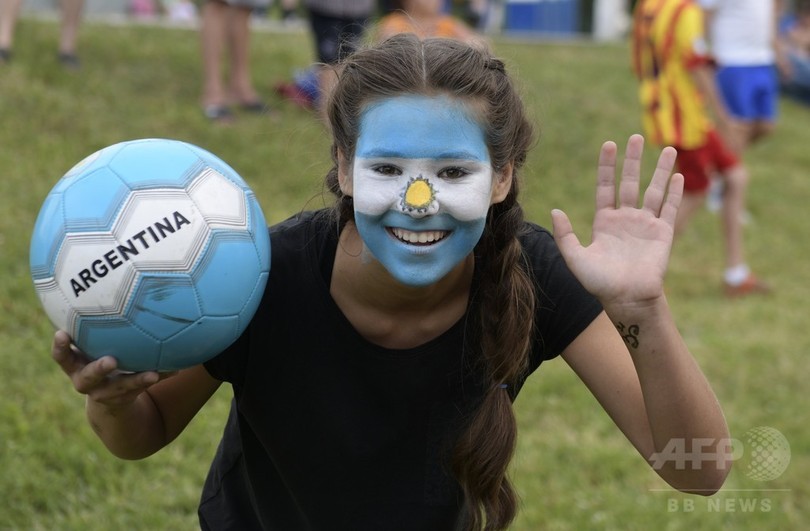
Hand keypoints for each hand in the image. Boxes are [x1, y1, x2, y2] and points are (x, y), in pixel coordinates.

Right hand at [51, 330, 171, 409]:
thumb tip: (115, 282)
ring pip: (121, 388)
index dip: (60, 347)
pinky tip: (177, 367)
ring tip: (152, 374)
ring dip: (137, 381)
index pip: (62, 355)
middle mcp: (87, 381)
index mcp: (76, 364)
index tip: (62, 333)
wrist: (110, 399)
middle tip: (111, 360)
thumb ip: (94, 323)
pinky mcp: (127, 398)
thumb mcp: (92, 344)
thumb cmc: (99, 356)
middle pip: (88, 377)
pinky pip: (145, 387)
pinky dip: (161, 375)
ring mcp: (106, 393)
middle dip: (98, 369)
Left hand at [551, 134, 682, 308]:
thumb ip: (565, 235)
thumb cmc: (599, 282)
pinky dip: (674, 192)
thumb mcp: (575, 257)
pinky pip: (669, 208)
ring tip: (668, 148)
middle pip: (630, 182)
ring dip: (661, 170)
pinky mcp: (663, 234)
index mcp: (604, 222)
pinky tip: (678, 176)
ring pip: (654, 191)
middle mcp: (626, 219)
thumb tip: (555, 211)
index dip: (608, 166)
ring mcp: (645, 225)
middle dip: (633, 160)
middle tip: (637, 136)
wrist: (626, 299)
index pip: (606, 187)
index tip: (609, 144)